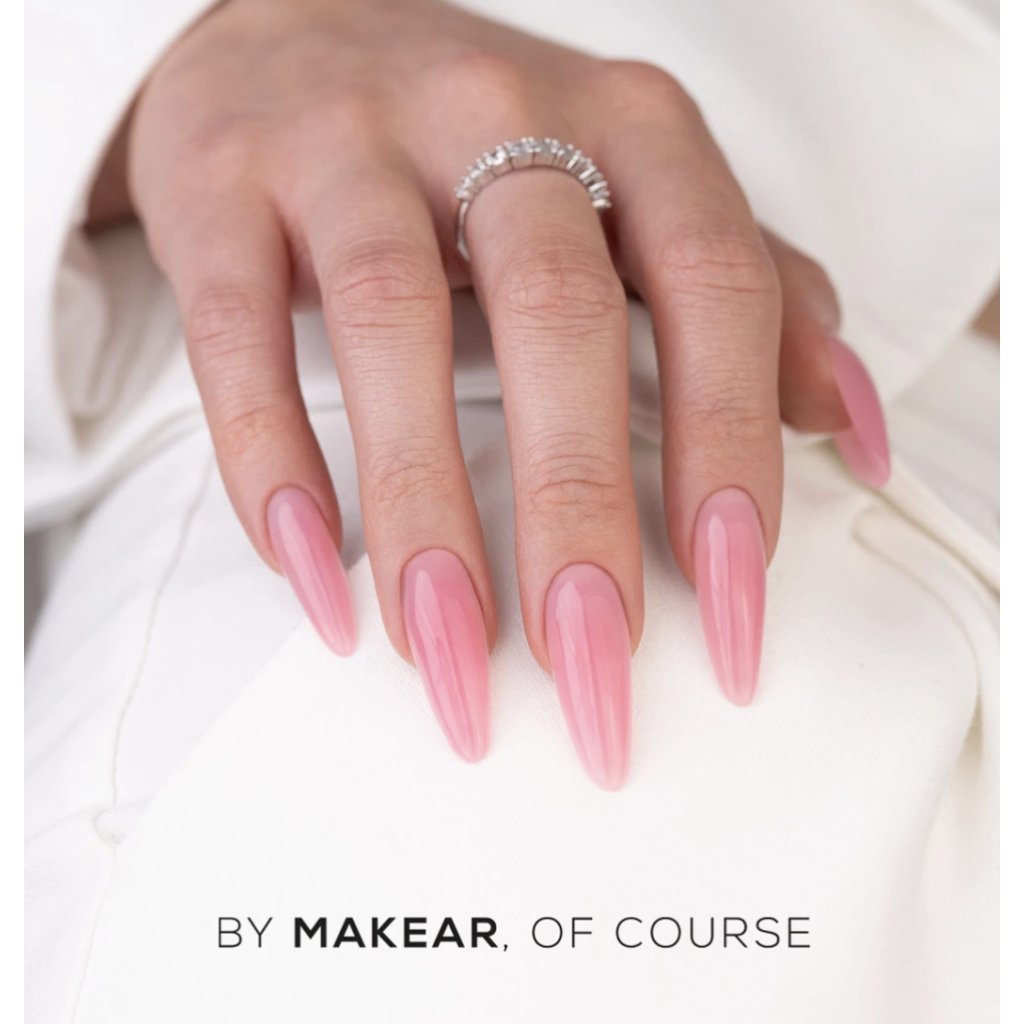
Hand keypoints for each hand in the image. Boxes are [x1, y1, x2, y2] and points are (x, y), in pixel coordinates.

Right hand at [121, 0, 889, 785]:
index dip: (732, 456)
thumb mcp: (644, 187)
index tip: (734, 609)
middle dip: (578, 512)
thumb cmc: (484, 138)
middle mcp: (493, 115)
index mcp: (628, 129)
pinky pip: (243, 335)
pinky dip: (273, 461)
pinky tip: (309, 568)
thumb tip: (845, 428)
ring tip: (447, 651)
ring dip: (424, 511)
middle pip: (556, 320)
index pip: (714, 291)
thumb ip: (756, 293)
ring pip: (392, 324)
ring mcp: (347, 145)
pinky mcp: (225, 188)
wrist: (293, 32)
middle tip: (590, 666)